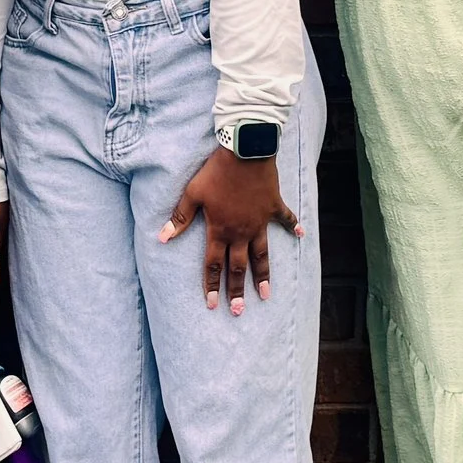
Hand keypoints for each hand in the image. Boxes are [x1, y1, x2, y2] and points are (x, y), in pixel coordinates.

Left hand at [164, 145, 299, 316]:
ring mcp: (259, 221)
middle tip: (238, 311)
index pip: (213, 264)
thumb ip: (179, 218)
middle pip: (239, 267)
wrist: (245, 150)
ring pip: (262, 255)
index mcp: (219, 230)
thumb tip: (162, 238)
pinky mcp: (273, 207)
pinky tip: (301, 235)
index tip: (212, 305)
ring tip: (266, 294)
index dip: (211, 285)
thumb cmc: (216, 172)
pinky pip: (285, 220)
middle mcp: (241, 232)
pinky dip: (293, 227)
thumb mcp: (193, 193)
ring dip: (264, 275)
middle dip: (237, 291)